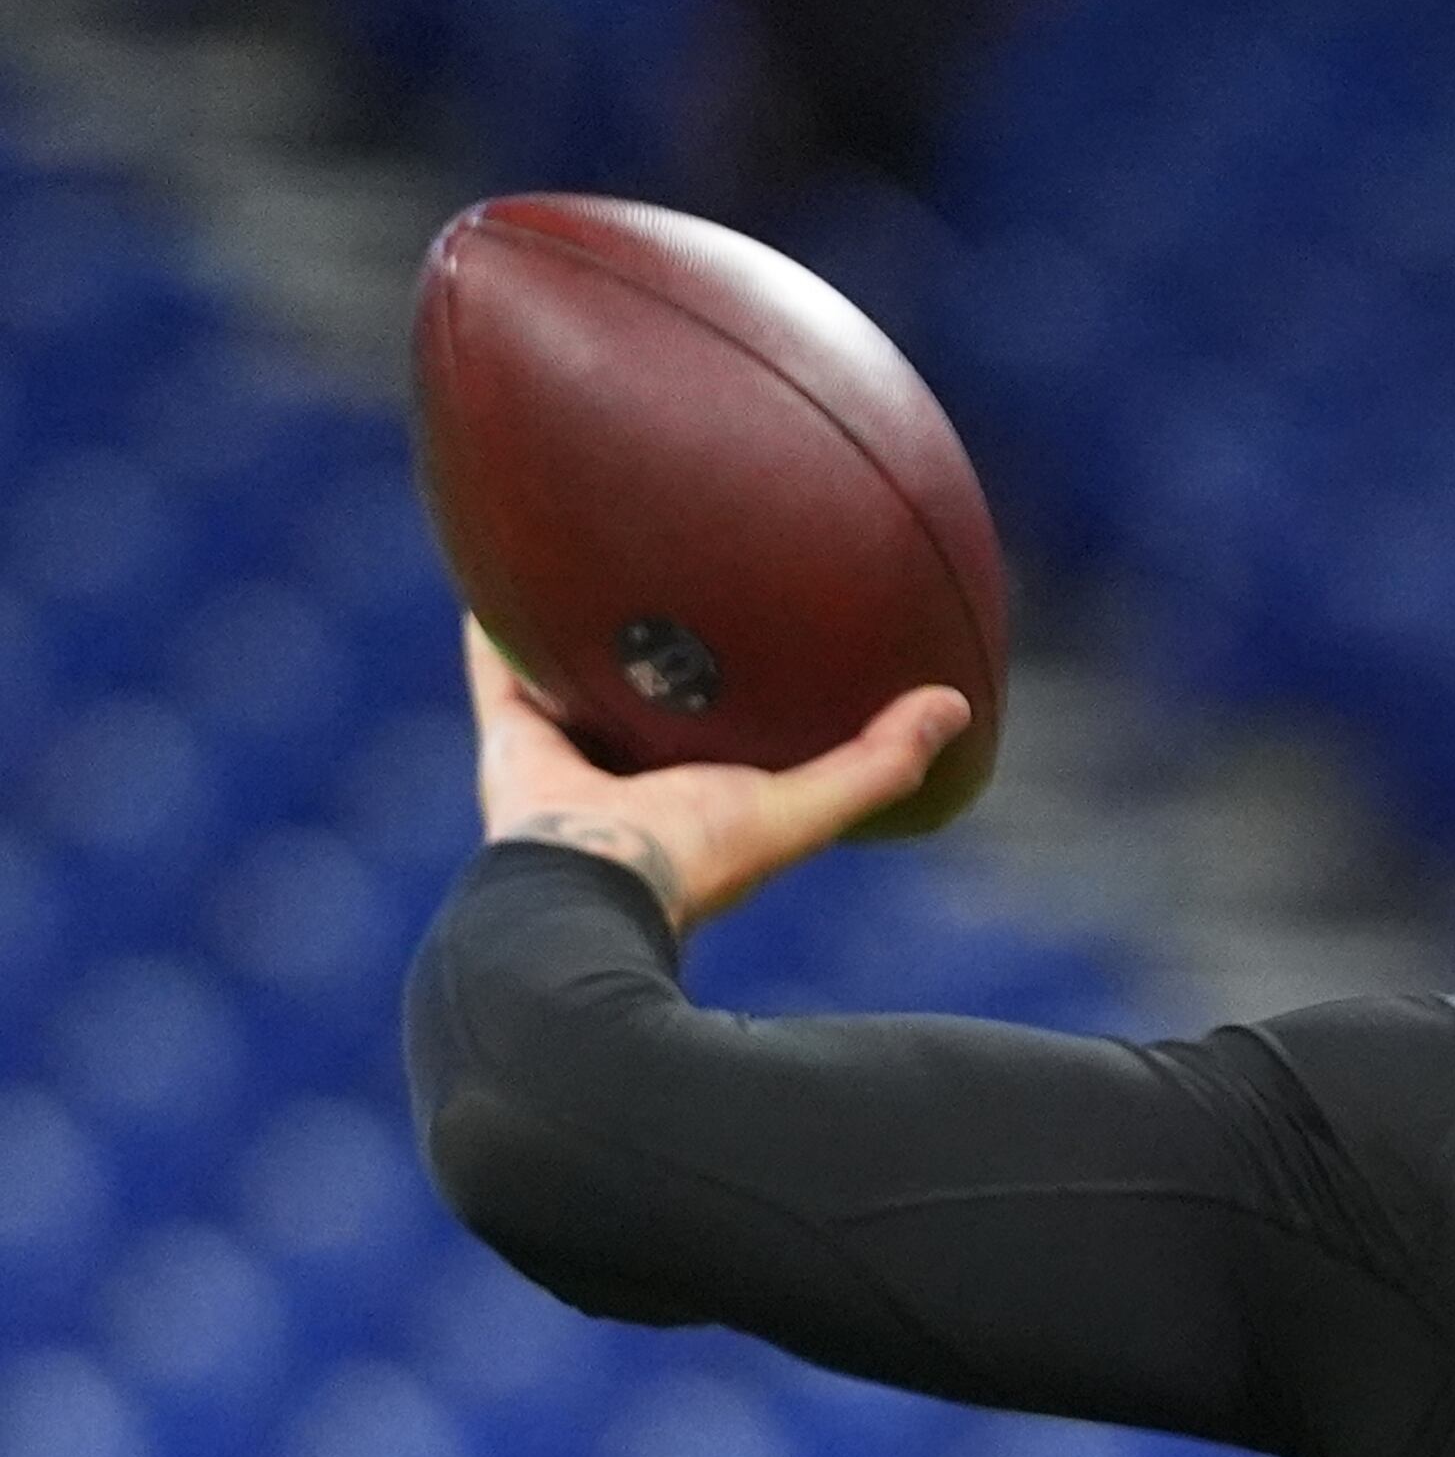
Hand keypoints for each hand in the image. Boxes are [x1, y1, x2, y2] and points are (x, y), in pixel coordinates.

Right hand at [464, 616, 970, 931]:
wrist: (584, 891)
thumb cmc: (696, 858)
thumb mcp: (802, 807)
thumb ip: (877, 764)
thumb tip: (955, 704)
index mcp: (700, 797)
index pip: (733, 739)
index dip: (755, 698)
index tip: (779, 642)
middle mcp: (632, 781)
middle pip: (652, 706)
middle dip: (667, 658)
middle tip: (689, 584)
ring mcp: (569, 764)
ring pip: (576, 686)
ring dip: (586, 636)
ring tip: (599, 564)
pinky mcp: (511, 745)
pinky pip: (500, 673)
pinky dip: (497, 629)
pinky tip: (507, 569)